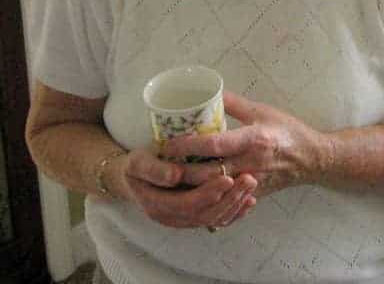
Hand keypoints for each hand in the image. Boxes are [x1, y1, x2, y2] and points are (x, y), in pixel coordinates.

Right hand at [115, 146, 257, 229]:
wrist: (132, 178)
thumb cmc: (135, 166)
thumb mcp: (137, 162)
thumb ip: (154, 169)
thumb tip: (175, 176)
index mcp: (157, 205)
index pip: (188, 204)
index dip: (209, 193)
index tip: (228, 177)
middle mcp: (171, 217)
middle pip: (205, 214)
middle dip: (230, 198)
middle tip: (249, 178)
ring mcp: (182, 220)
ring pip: (214, 219)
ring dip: (235, 204)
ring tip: (251, 185)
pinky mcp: (192, 216)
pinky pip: (216, 220)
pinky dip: (234, 212)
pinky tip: (249, 201)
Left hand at [163, 92, 328, 197]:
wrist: (312, 159)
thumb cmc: (287, 131)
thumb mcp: (262, 110)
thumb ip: (233, 103)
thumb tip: (208, 90)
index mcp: (253, 139)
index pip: (213, 144)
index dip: (187, 145)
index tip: (167, 143)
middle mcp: (251, 163)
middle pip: (207, 173)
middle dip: (180, 171)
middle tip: (160, 165)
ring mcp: (252, 182)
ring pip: (213, 190)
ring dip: (189, 187)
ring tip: (170, 178)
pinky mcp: (252, 194)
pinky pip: (224, 201)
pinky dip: (205, 198)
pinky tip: (190, 192)